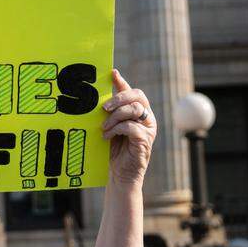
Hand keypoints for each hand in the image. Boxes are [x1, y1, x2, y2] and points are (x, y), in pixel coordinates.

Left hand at [101, 70, 155, 185]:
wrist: (120, 174)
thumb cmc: (115, 150)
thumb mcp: (111, 127)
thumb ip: (110, 114)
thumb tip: (99, 98)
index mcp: (140, 112)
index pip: (133, 92)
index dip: (123, 82)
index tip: (112, 73)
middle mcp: (147, 118)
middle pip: (138, 97)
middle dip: (119, 99)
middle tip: (103, 108)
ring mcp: (148, 129)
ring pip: (135, 110)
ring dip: (116, 116)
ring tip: (104, 127)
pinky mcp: (145, 140)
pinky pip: (132, 127)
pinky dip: (117, 129)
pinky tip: (107, 136)